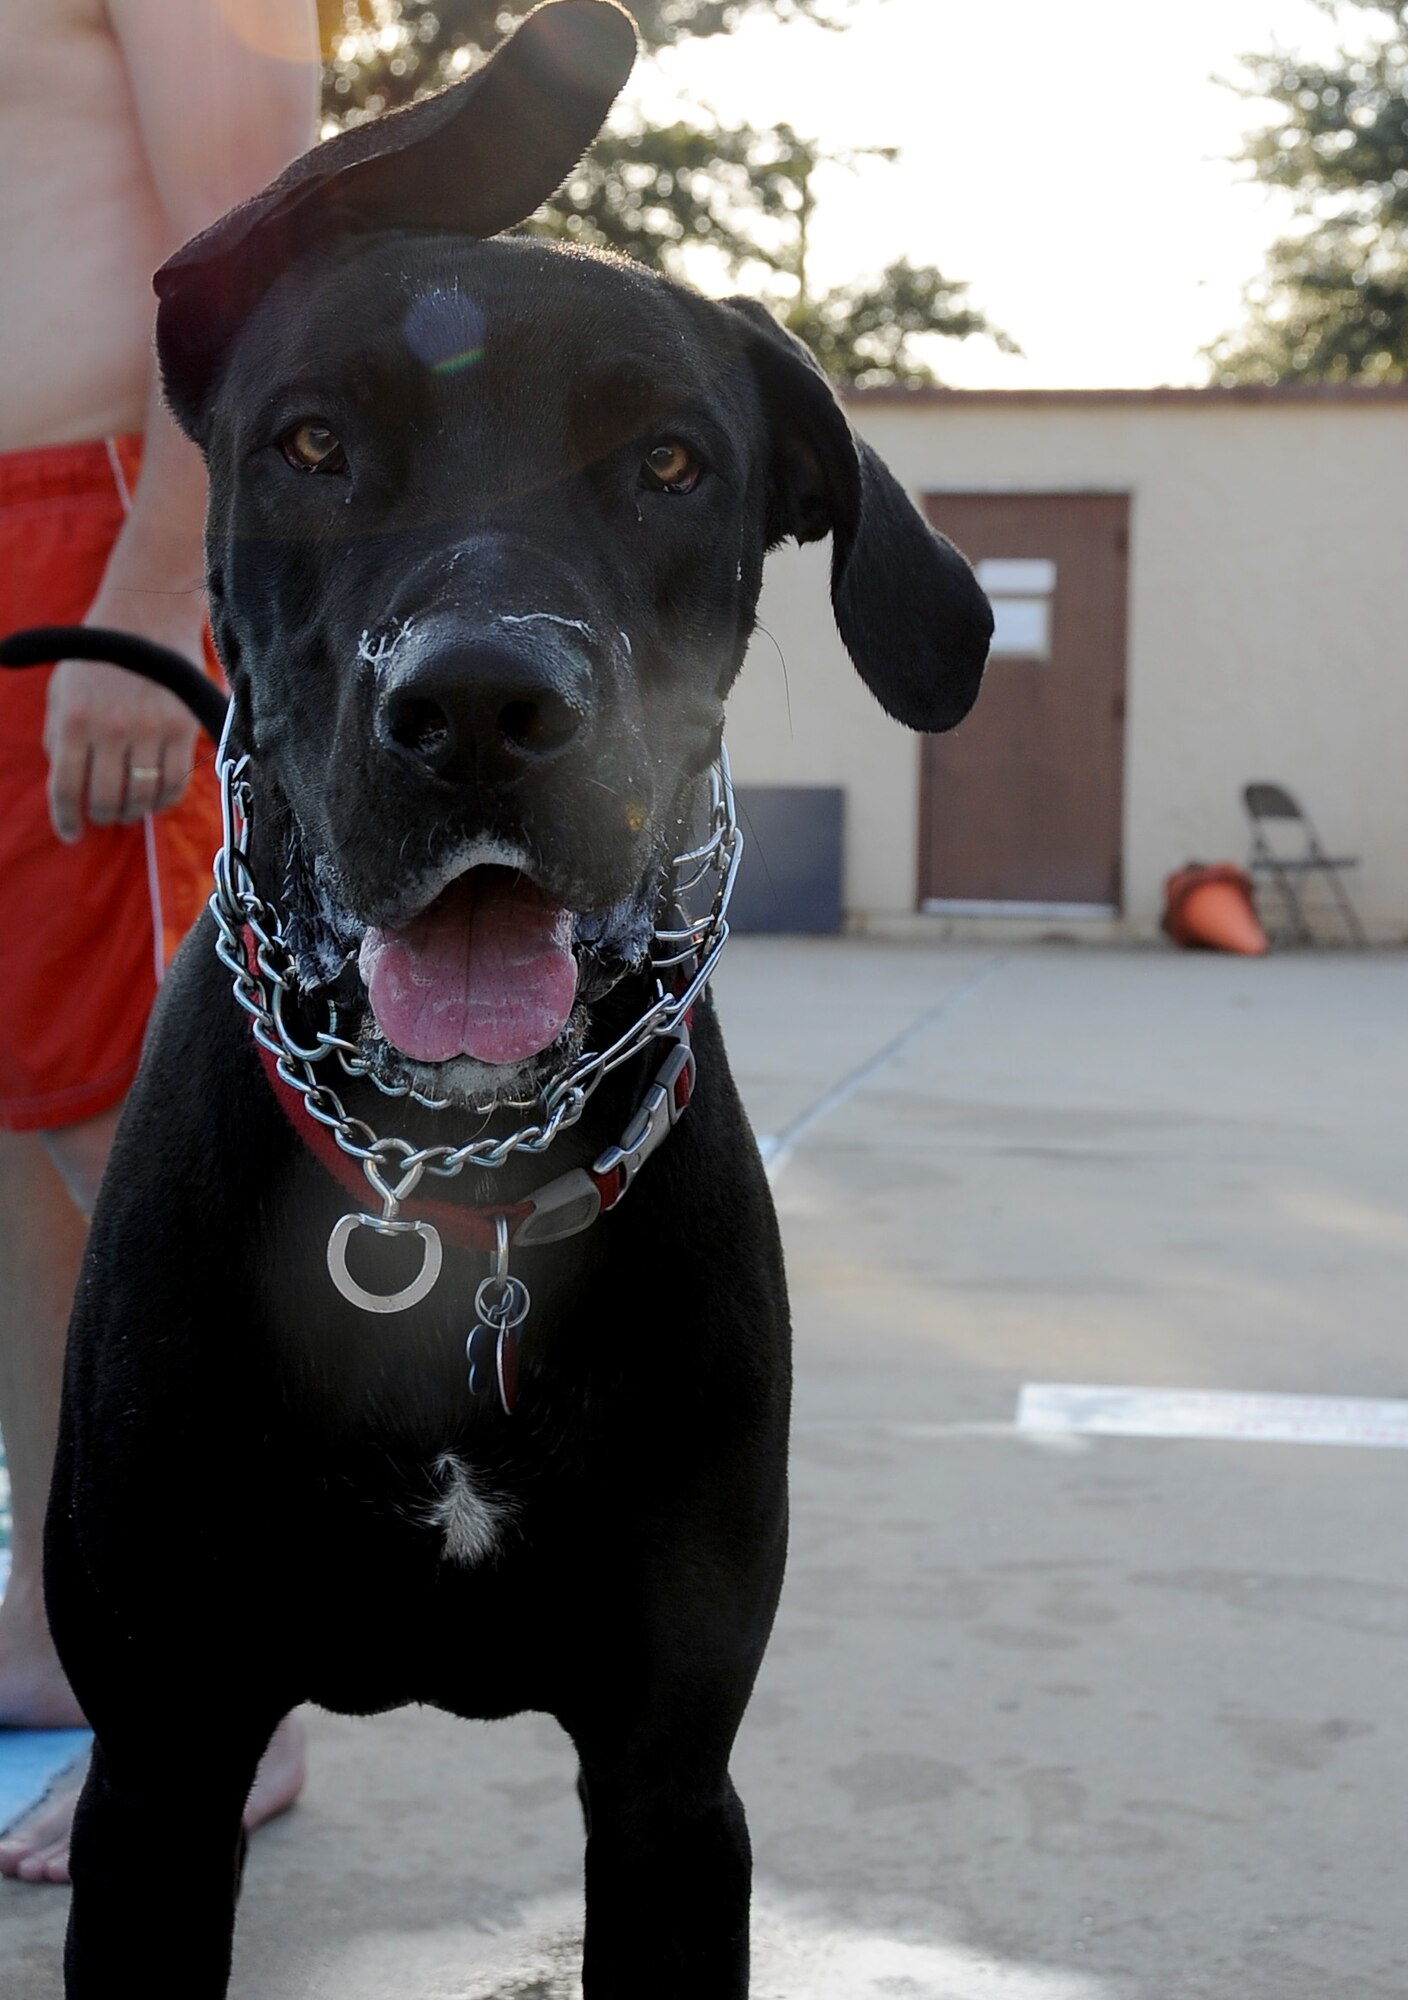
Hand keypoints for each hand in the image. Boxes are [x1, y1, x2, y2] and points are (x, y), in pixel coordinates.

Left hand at [43, 616, 204, 844]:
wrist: (146, 617)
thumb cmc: (98, 658)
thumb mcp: (62, 690)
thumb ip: (57, 736)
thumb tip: (66, 785)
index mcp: (73, 720)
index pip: (65, 788)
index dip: (66, 820)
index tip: (71, 835)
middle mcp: (111, 729)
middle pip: (106, 800)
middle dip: (102, 817)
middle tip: (104, 816)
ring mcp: (150, 729)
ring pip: (142, 798)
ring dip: (133, 812)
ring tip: (129, 809)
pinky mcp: (182, 728)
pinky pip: (175, 784)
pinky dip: (163, 801)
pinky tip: (155, 798)